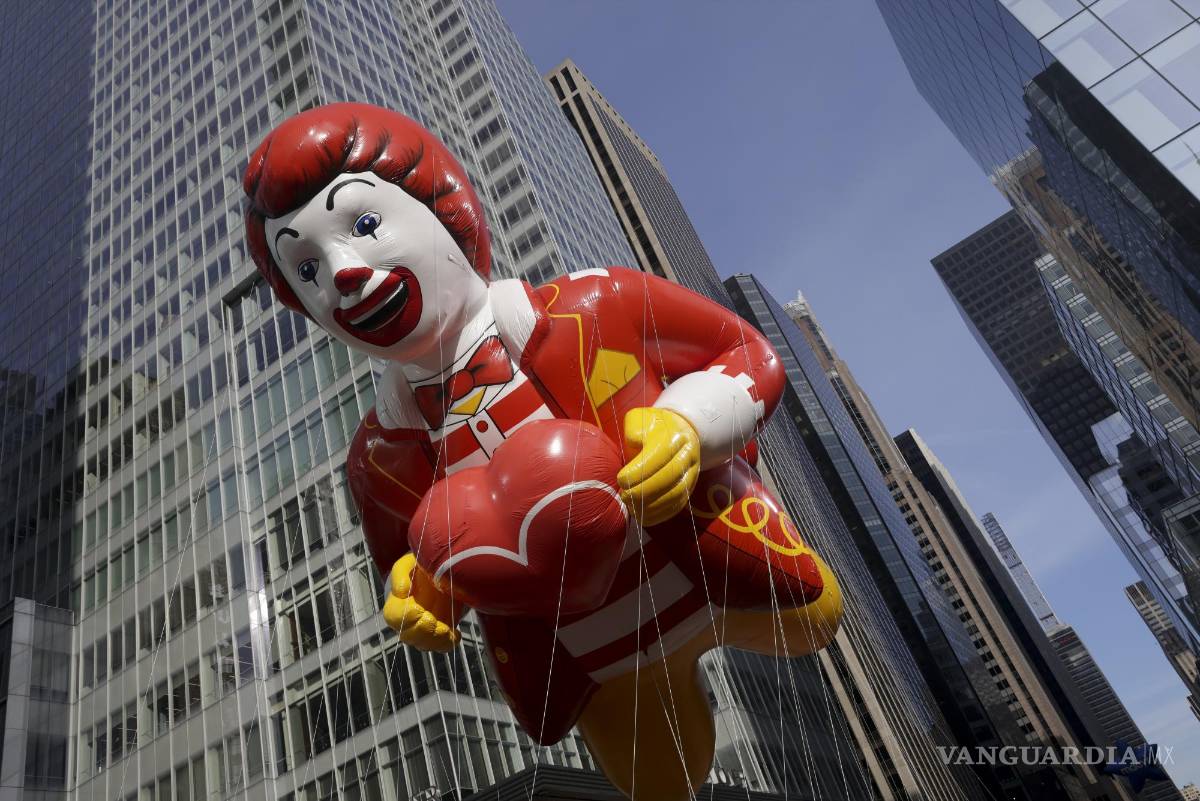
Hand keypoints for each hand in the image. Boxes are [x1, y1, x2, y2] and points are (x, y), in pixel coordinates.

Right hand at [383, 553, 460, 651]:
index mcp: (397, 602)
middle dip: (422, 631)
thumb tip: (402, 591)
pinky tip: (456, 633)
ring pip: (424, 645)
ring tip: (448, 631)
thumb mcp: (409, 562)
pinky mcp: (439, 631)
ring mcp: (423, 628)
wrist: (442, 568)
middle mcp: (407, 619)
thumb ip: (401, 574)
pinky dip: (448, 643)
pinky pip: (441, 646)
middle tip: (436, 622)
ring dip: (436, 640)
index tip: (419, 610)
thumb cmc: (421, 564)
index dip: (405, 618)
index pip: (393, 617)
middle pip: (407, 636)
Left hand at [617, 407, 700, 525]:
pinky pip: (679, 505)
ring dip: (653, 505)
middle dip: (645, 490)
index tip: (621, 480)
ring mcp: (693, 472)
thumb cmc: (652, 427)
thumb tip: (634, 445)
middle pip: (671, 476)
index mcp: (675, 435)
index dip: (640, 470)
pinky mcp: (691, 487)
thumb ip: (634, 429)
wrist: (679, 431)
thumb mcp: (640, 419)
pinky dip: (661, 514)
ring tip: (632, 508)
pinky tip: (644, 517)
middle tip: (624, 496)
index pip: (660, 454)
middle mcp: (688, 454)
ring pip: (677, 494)